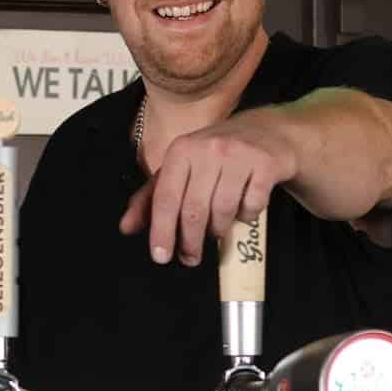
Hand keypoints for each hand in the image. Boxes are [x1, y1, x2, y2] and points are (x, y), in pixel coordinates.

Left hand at [119, 111, 295, 264]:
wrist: (265, 132)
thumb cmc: (214, 156)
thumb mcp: (180, 170)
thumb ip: (151, 198)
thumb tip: (126, 228)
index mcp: (181, 150)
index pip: (165, 198)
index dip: (161, 231)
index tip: (161, 257)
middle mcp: (207, 149)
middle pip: (194, 209)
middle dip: (190, 241)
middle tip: (190, 258)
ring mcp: (238, 155)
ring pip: (223, 210)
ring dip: (218, 230)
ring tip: (216, 232)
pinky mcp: (265, 164)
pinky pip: (251, 205)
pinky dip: (246, 216)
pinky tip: (243, 210)